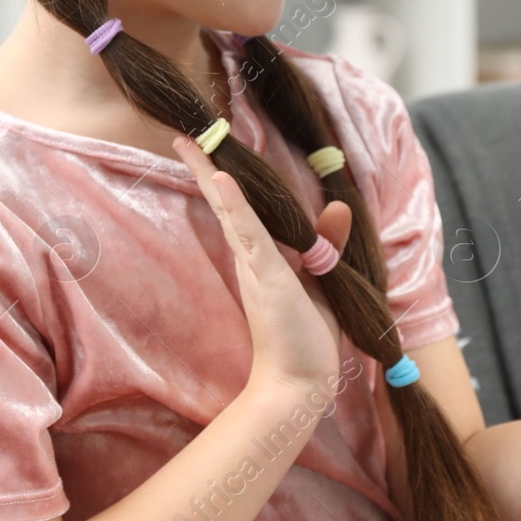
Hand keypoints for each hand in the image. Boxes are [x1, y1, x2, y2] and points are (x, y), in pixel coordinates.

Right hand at [172, 133, 352, 392]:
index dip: (223, 178)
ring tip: (191, 144)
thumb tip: (338, 207)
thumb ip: (327, 243)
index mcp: (262, 255)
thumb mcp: (323, 280)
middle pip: (225, 201)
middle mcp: (252, 256)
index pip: (239, 207)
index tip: (205, 149)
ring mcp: (256, 265)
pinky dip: (234, 206)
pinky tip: (221, 181)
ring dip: (212, 175)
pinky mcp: (265, 276)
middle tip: (182, 136)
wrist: (301, 384)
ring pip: (231, 211)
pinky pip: (248, 234)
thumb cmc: (308, 338)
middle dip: (205, 167)